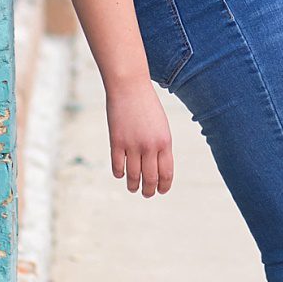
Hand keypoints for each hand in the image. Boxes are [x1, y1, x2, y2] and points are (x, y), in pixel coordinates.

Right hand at [106, 80, 172, 195]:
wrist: (130, 87)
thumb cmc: (147, 106)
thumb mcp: (161, 126)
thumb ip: (160, 146)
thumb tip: (157, 167)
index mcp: (165, 142)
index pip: (166, 173)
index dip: (164, 185)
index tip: (161, 190)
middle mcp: (150, 146)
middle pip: (150, 178)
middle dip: (149, 190)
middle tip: (147, 194)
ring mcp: (132, 145)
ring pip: (133, 176)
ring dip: (134, 186)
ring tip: (134, 188)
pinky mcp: (116, 142)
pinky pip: (117, 166)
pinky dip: (119, 173)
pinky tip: (121, 174)